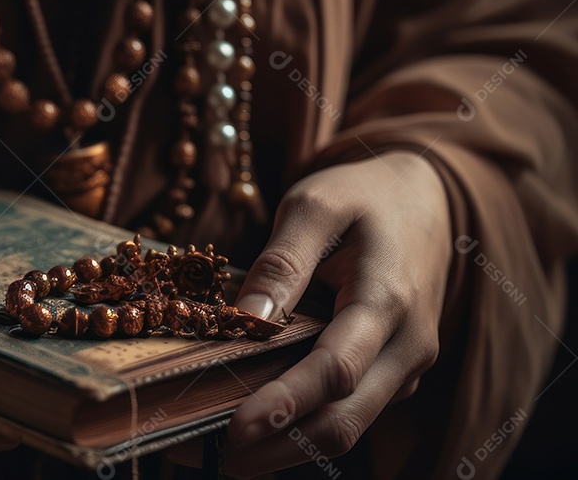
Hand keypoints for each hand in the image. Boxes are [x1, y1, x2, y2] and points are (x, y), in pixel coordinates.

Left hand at [171, 151, 449, 476]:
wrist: (424, 198)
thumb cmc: (362, 197)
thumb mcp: (316, 204)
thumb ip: (282, 260)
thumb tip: (246, 318)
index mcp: (388, 299)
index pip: (337, 370)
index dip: (286, 403)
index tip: (236, 427)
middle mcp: (407, 344)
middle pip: (348, 417)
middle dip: (284, 446)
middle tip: (225, 461)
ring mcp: (405, 364)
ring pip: (352, 424)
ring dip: (295, 446)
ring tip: (235, 456)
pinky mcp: (395, 372)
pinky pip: (355, 411)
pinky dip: (310, 427)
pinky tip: (267, 429)